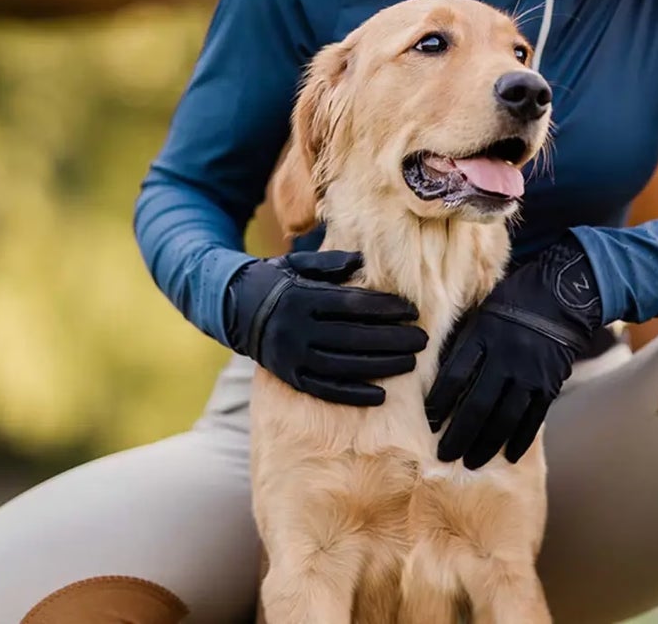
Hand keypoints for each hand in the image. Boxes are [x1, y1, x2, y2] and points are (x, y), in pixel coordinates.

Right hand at [224, 250, 426, 405]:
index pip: (352, 305)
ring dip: (380, 366)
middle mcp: (297, 329)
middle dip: (392, 339)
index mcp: (302, 297)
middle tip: (423, 340)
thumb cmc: (277, 279)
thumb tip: (362, 262)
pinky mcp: (290, 377)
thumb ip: (330, 262)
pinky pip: (325, 390)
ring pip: (343, 365)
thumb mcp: (298, 262)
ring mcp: (292, 356)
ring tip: (410, 363)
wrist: (234, 308)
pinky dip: (353, 394)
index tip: (411, 310)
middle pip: (353, 337)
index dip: (385, 308)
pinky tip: (380, 396)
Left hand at [425, 234, 602, 468]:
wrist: (562, 295)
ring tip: (471, 463)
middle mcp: (506, 357)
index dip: (439, 402)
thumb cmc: (513, 301)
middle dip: (459, 435)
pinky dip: (520, 440)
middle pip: (477, 405)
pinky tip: (509, 456)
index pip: (455, 375)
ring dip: (486, 445)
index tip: (429, 421)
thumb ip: (464, 342)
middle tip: (445, 456)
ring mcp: (530, 373)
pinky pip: (533, 419)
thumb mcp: (483, 312)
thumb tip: (437, 375)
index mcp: (485, 335)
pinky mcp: (549, 384)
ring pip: (504, 418)